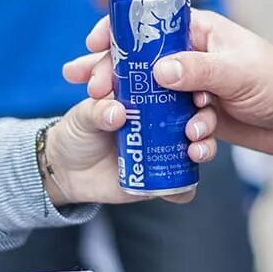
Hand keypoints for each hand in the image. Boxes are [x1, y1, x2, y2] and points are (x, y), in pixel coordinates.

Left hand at [41, 97, 218, 206]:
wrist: (68, 171)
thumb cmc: (77, 132)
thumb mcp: (82, 117)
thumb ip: (97, 111)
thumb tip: (118, 112)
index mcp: (148, 94)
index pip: (179, 83)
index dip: (192, 84)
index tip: (196, 90)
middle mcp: (164, 118)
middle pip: (198, 113)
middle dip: (204, 118)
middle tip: (195, 125)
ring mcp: (166, 146)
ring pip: (198, 145)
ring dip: (203, 148)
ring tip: (193, 152)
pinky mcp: (162, 174)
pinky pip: (183, 183)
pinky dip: (186, 187)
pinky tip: (183, 187)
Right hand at [64, 10, 272, 157]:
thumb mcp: (239, 72)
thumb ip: (198, 70)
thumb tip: (157, 71)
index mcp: (200, 30)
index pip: (149, 23)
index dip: (117, 31)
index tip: (91, 44)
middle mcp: (193, 56)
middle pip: (141, 63)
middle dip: (114, 76)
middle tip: (92, 91)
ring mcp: (196, 88)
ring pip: (154, 97)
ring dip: (143, 112)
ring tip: (131, 123)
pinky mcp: (203, 117)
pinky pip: (177, 126)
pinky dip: (178, 136)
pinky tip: (193, 145)